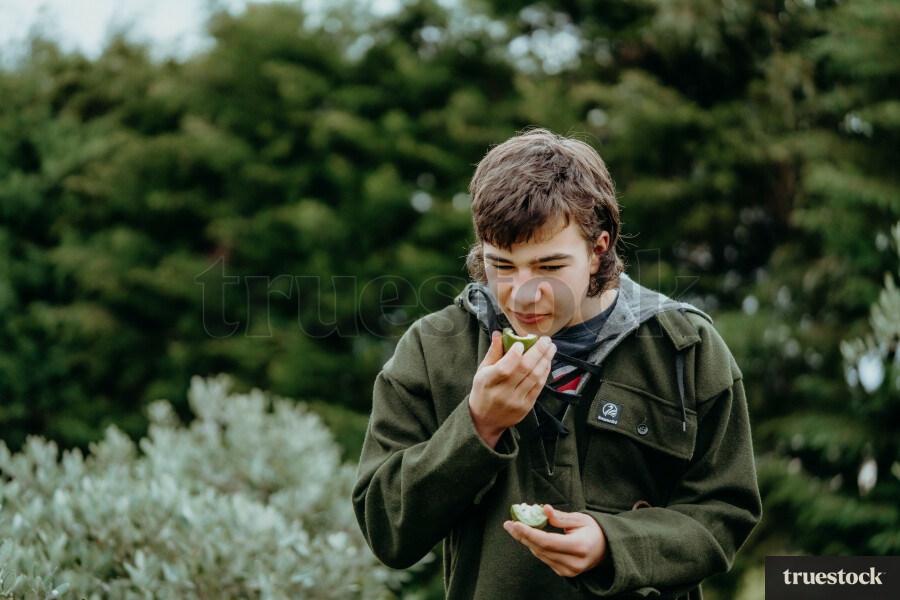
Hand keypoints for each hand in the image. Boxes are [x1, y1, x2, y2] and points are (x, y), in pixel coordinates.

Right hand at [469, 331, 555, 446]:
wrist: (485, 420)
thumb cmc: (483, 391)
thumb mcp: (481, 371)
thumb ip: (493, 353)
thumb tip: (500, 334)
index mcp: (488, 382)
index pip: (504, 368)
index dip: (514, 354)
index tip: (521, 342)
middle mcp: (502, 393)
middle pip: (524, 369)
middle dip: (538, 351)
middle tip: (545, 339)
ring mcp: (515, 401)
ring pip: (535, 377)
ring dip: (545, 360)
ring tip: (551, 347)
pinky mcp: (526, 407)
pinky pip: (539, 387)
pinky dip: (545, 372)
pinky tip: (547, 362)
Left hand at [503, 504, 607, 577]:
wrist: (606, 549)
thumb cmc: (593, 530)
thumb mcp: (580, 519)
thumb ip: (560, 517)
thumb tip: (544, 509)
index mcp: (579, 547)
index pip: (548, 541)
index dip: (530, 533)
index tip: (515, 524)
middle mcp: (573, 563)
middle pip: (541, 549)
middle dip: (522, 536)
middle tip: (508, 524)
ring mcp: (568, 571)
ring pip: (540, 555)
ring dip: (526, 541)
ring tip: (514, 527)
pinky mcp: (564, 573)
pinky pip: (544, 558)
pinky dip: (535, 547)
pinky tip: (527, 537)